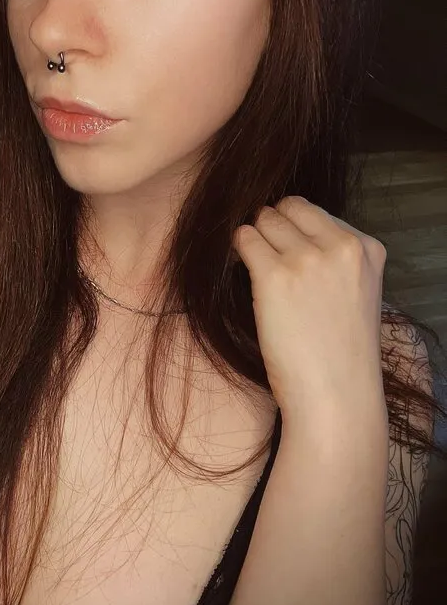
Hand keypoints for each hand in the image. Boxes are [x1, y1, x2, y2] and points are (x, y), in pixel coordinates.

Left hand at [232, 196, 387, 424]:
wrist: (336, 395)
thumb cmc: (341, 353)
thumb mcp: (357, 291)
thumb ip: (335, 258)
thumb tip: (290, 231)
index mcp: (367, 248)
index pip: (314, 211)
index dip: (293, 228)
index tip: (286, 250)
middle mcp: (341, 246)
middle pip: (287, 208)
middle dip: (271, 226)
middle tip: (266, 257)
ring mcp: (307, 259)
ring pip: (263, 219)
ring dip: (253, 238)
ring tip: (256, 269)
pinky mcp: (274, 276)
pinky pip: (244, 239)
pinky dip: (237, 249)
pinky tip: (239, 269)